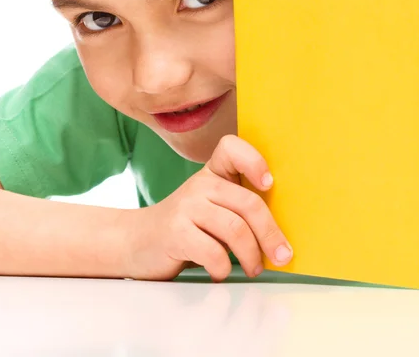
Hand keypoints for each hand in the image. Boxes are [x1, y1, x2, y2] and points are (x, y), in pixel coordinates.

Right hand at [125, 135, 292, 280]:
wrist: (136, 241)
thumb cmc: (185, 227)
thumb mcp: (210, 207)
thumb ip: (237, 209)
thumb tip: (279, 236)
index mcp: (211, 174)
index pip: (231, 148)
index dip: (254, 161)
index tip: (268, 184)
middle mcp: (199, 185)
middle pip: (248, 203)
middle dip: (271, 234)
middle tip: (282, 256)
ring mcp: (186, 207)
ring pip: (236, 230)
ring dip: (252, 256)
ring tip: (254, 269)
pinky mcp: (175, 232)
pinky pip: (214, 252)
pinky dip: (224, 268)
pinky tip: (219, 272)